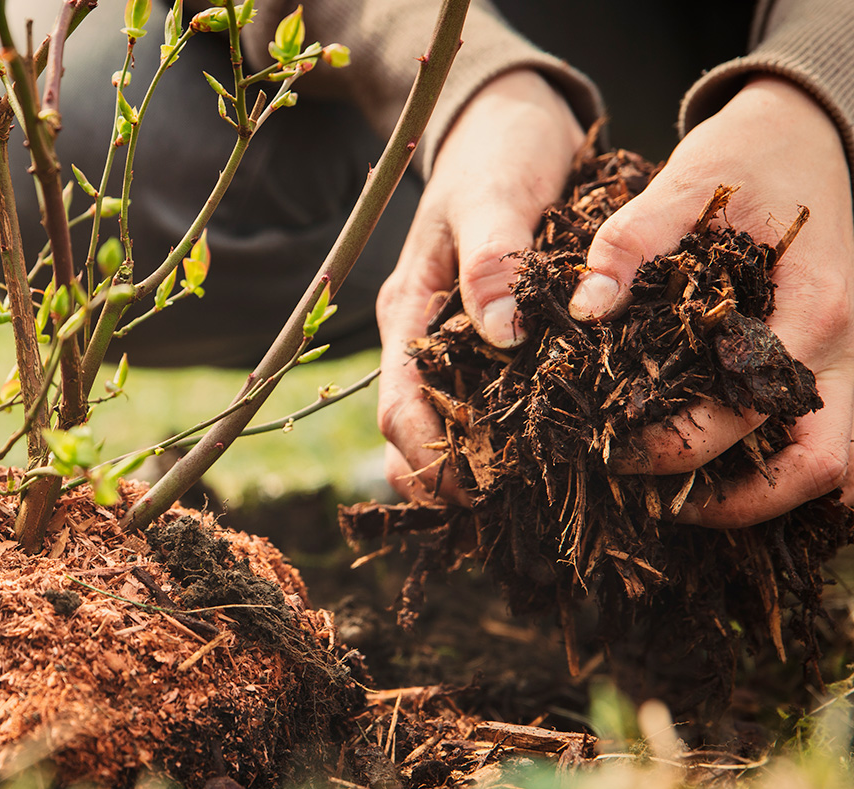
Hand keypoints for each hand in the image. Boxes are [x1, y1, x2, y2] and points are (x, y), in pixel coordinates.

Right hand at [377, 69, 584, 501]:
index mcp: (409, 311)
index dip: (426, 457)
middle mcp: (425, 336)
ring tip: (525, 500)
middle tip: (501, 513)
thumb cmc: (498, 152)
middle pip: (414, 430)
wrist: (510, 120)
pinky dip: (504, 435)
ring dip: (473, 466)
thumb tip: (502, 335)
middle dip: (445, 478)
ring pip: (448, 424)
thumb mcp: (495, 195)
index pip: (398, 405)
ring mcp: (455, 339)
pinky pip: (487, 400)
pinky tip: (545, 455)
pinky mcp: (490, 336)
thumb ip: (493, 260)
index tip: (472, 490)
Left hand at [569, 76, 853, 526]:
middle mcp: (850, 345)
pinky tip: (728, 475)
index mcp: (814, 305)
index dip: (681, 444)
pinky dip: (790, 472)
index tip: (616, 450)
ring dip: (776, 498)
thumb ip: (632, 241)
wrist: (808, 133)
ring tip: (692, 502)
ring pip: (841, 467)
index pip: (751, 408)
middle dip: (740, 501)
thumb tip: (585, 309)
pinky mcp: (841, 360)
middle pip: (823, 465)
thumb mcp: (687, 183)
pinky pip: (835, 442)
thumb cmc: (750, 158)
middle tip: (661, 502)